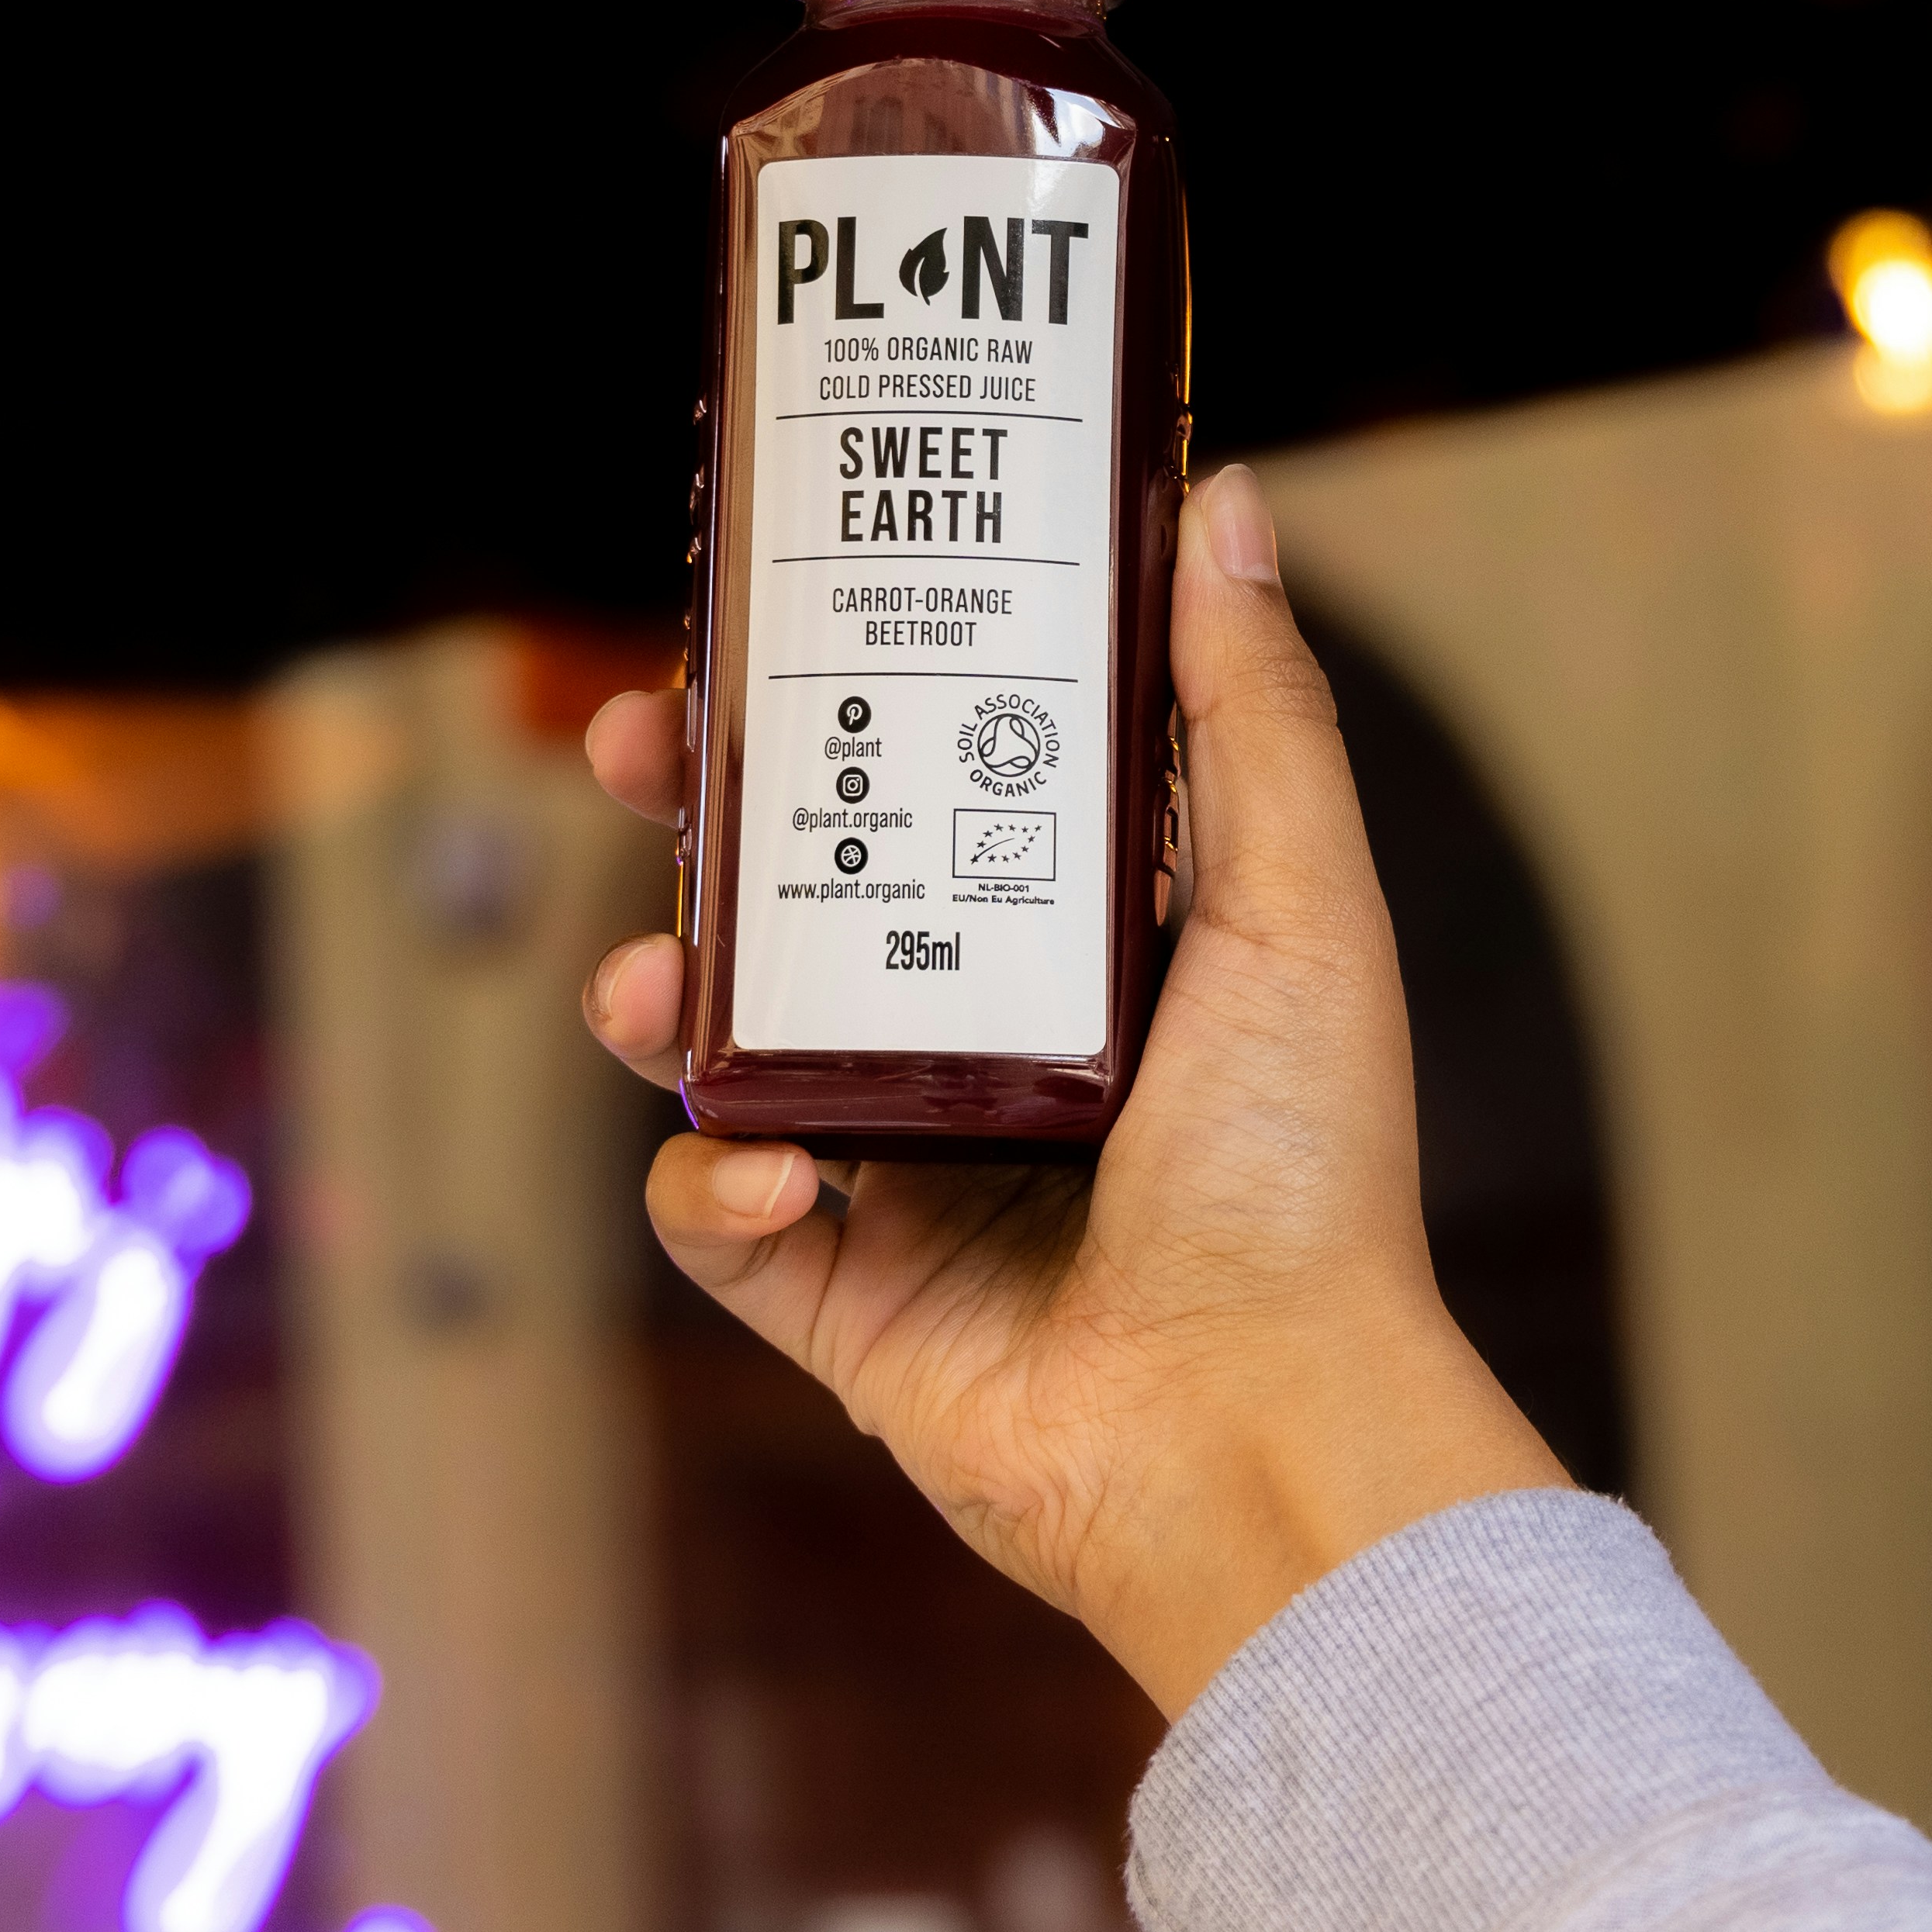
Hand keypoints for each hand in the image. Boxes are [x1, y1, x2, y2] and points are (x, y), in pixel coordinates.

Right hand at [581, 463, 1570, 1713]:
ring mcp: (915, 1191)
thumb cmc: (1303, 1177)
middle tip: (629, 753)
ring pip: (732, 1055)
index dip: (845, 707)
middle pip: (806, 906)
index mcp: (1095, 962)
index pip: (941, 796)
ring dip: (663, 996)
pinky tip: (759, 1169)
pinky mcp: (852, 1315)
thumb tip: (1220, 498)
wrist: (1262, 1433)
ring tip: (649, 982)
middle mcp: (997, 1063)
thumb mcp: (1298, 904)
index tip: (765, 623)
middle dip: (700, 823)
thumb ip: (1249, 706)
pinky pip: (721, 1228)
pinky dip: (707, 1188)